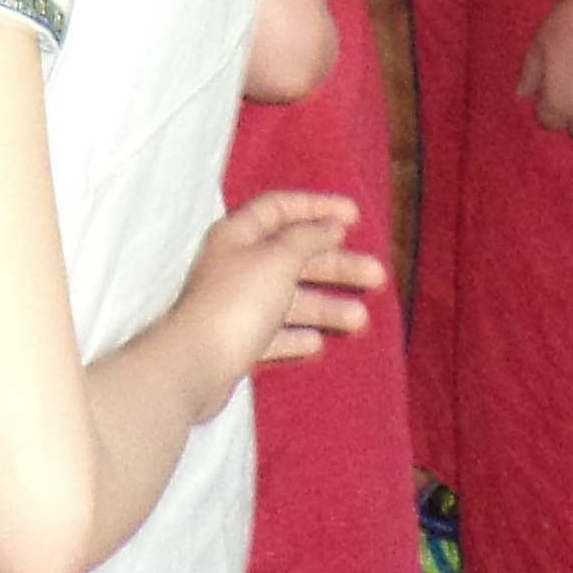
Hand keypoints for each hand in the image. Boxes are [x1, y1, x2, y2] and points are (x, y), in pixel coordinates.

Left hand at [173, 192, 384, 385]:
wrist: (195, 364)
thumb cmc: (237, 302)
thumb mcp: (278, 260)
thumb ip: (306, 238)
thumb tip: (329, 224)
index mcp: (238, 235)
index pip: (280, 208)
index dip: (317, 208)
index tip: (354, 216)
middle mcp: (236, 266)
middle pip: (292, 257)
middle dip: (335, 265)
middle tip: (377, 275)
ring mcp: (235, 306)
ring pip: (288, 299)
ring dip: (325, 306)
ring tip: (361, 320)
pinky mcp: (236, 343)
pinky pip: (273, 334)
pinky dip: (295, 336)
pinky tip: (317, 343)